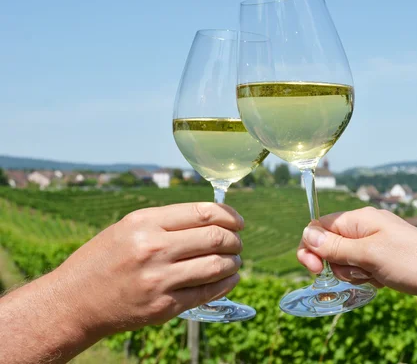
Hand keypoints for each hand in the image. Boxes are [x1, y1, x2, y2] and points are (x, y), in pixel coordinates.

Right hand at [52, 202, 244, 335]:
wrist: (74, 301)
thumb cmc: (104, 259)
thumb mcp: (128, 227)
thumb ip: (167, 222)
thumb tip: (212, 219)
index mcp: (145, 222)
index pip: (203, 212)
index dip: (229, 215)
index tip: (238, 221)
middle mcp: (154, 248)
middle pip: (215, 238)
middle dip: (234, 240)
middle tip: (237, 243)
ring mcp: (159, 279)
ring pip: (217, 266)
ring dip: (234, 262)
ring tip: (234, 261)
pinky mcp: (163, 306)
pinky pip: (207, 292)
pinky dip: (226, 283)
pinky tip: (230, 278)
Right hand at [297, 207, 416, 310]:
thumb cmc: (415, 263)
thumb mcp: (369, 255)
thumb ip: (336, 247)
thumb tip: (307, 235)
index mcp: (360, 219)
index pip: (319, 227)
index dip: (311, 248)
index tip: (318, 270)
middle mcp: (366, 228)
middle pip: (330, 246)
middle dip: (336, 265)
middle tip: (359, 273)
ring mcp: (376, 245)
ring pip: (345, 262)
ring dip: (354, 275)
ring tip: (377, 278)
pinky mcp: (385, 261)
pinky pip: (362, 270)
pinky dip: (366, 279)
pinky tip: (383, 283)